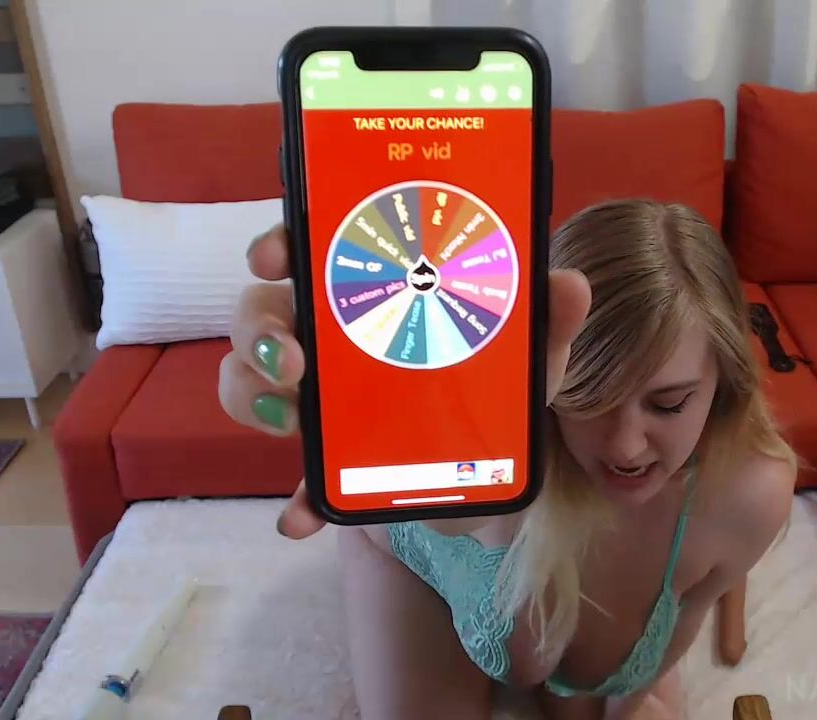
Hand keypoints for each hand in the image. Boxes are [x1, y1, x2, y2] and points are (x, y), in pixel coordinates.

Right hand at [218, 224, 591, 538]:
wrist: (490, 479)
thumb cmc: (496, 395)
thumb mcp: (527, 359)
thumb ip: (544, 324)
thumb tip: (569, 285)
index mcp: (372, 294)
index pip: (311, 248)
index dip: (280, 242)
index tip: (276, 255)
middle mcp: (329, 338)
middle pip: (259, 312)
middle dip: (259, 330)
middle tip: (294, 360)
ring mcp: (315, 399)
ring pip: (247, 381)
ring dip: (255, 398)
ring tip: (293, 425)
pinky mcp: (321, 462)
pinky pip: (292, 476)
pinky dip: (297, 498)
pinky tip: (303, 518)